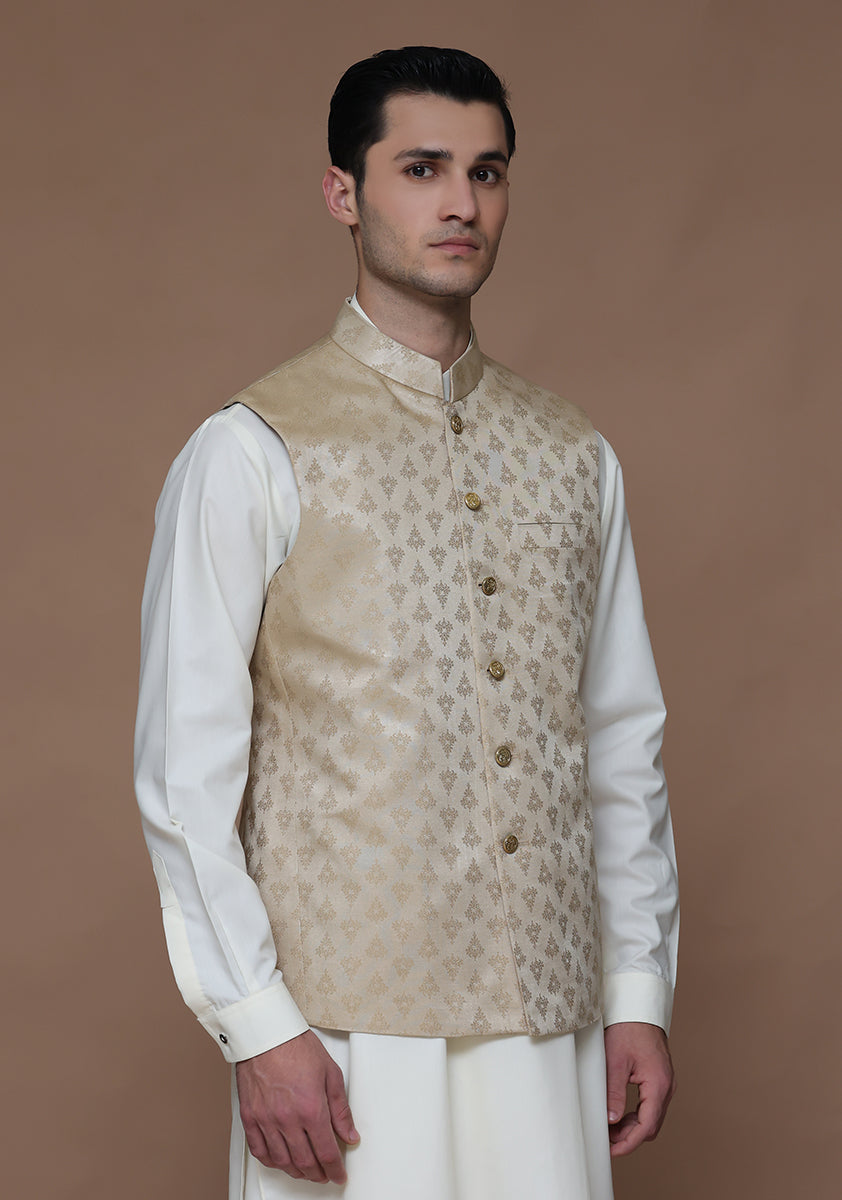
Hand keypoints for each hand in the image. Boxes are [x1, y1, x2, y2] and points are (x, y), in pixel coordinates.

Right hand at [235, 1030, 359, 1183]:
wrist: (266, 1033)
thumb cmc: (296, 1046)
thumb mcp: (330, 1073)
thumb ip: (340, 1109)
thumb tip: (349, 1133)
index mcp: (311, 1108)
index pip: (326, 1153)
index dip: (335, 1170)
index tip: (339, 1175)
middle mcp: (287, 1119)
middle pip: (305, 1162)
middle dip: (318, 1174)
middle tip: (325, 1174)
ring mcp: (266, 1120)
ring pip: (282, 1161)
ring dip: (296, 1171)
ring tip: (306, 1170)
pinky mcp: (250, 1117)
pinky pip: (259, 1150)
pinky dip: (271, 1161)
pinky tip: (280, 1160)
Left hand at [604, 1021, 674, 1156]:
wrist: (638, 1007)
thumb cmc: (627, 1028)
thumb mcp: (615, 1061)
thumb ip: (614, 1092)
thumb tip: (611, 1120)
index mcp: (658, 1084)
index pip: (646, 1127)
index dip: (628, 1143)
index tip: (610, 1151)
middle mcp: (666, 1087)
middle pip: (651, 1126)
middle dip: (629, 1137)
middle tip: (606, 1141)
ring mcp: (665, 1083)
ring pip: (651, 1117)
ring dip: (632, 1127)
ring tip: (609, 1129)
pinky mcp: (659, 1078)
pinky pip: (651, 1105)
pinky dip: (636, 1115)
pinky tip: (620, 1115)